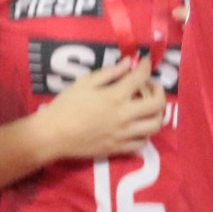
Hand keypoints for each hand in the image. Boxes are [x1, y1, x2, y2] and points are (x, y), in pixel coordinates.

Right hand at [33, 55, 169, 162]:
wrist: (53, 135)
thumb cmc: (66, 106)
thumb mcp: (85, 83)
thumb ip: (109, 72)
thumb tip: (129, 63)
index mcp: (115, 96)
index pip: (141, 78)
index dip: (147, 67)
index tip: (146, 62)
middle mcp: (125, 115)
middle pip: (158, 104)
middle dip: (159, 91)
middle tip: (150, 87)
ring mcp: (124, 134)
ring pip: (155, 125)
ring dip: (156, 113)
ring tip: (147, 108)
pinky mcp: (118, 148)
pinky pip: (142, 143)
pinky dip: (145, 133)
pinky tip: (137, 126)